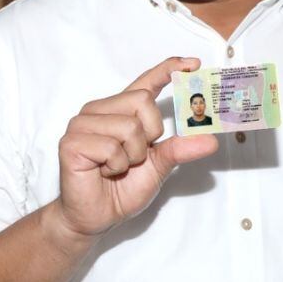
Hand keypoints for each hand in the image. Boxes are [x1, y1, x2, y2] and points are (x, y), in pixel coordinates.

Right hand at [51, 57, 217, 241]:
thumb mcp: (159, 167)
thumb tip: (210, 139)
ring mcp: (82, 124)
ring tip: (116, 167)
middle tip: (136, 157)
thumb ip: (179, 150)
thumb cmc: (121, 190)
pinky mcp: (72, 142)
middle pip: (141, 100)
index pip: (144, 83)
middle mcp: (99, 111)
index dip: (168, 70)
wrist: (95, 217)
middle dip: (149, 134)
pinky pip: (110, 147)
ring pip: (128, 126)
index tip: (193, 64)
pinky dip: (116, 166)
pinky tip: (103, 172)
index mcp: (119, 111)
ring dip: (132, 156)